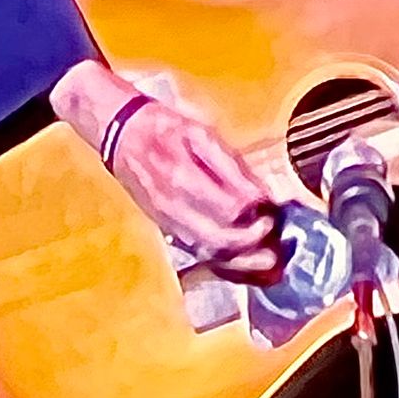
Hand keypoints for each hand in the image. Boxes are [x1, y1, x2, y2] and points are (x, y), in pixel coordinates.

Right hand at [50, 60, 281, 279]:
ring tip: (270, 263)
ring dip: (243, 264)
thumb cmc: (166, 130)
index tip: (273, 209)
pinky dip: (226, 266)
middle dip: (253, 245)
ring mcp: (169, 223)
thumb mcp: (201, 134)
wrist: (122, 136)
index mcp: (183, 178)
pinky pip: (200, 256)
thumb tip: (262, 197)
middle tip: (276, 238)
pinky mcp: (168, 231)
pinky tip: (248, 267)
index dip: (257, 214)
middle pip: (219, 241)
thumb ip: (232, 167)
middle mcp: (174, 208)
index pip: (229, 210)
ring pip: (210, 255)